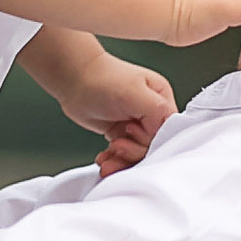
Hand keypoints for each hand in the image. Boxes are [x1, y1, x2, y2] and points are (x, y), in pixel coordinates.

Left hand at [32, 38, 177, 177]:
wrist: (73, 79)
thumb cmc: (102, 80)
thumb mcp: (136, 93)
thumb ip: (158, 112)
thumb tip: (164, 133)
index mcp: (161, 100)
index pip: (167, 131)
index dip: (151, 139)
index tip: (131, 132)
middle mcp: (150, 113)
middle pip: (152, 145)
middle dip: (133, 151)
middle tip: (116, 145)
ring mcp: (135, 124)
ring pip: (137, 153)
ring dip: (122, 161)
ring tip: (107, 162)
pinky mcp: (119, 132)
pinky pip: (122, 154)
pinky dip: (113, 160)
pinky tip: (103, 160)